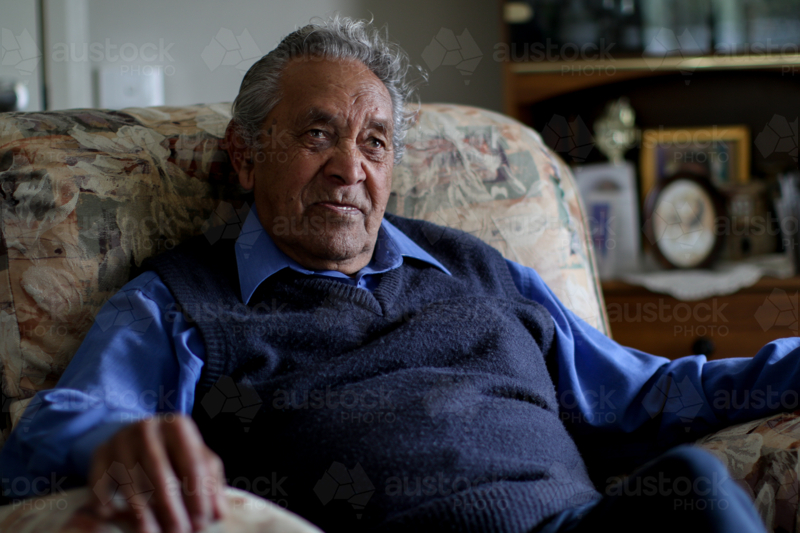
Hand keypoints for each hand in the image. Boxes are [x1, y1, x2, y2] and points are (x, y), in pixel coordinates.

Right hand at [88, 414, 226, 532]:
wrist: (137, 435)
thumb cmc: (174, 452)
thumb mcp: (196, 459)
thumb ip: (210, 483)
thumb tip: (219, 513)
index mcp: (178, 425)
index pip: (192, 463)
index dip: (198, 495)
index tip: (202, 520)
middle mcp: (148, 427)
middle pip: (160, 474)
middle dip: (171, 508)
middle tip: (179, 532)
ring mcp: (120, 440)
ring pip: (131, 483)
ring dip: (144, 514)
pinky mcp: (99, 454)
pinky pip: (101, 486)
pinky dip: (109, 505)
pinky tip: (119, 519)